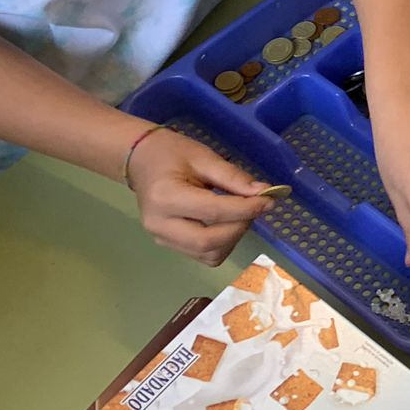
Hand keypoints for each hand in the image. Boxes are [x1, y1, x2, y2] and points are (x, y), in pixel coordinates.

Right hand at [125, 127, 280, 265]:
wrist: (141, 161)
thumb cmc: (171, 154)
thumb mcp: (204, 157)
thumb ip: (233, 177)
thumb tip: (264, 192)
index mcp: (166, 197)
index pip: (214, 212)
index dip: (246, 209)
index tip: (269, 200)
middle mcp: (160, 225)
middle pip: (209, 242)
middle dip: (240, 227)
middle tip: (255, 208)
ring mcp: (161, 239)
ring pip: (208, 254)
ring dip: (233, 238)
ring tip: (239, 214)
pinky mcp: (168, 245)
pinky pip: (202, 255)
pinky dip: (222, 243)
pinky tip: (226, 223)